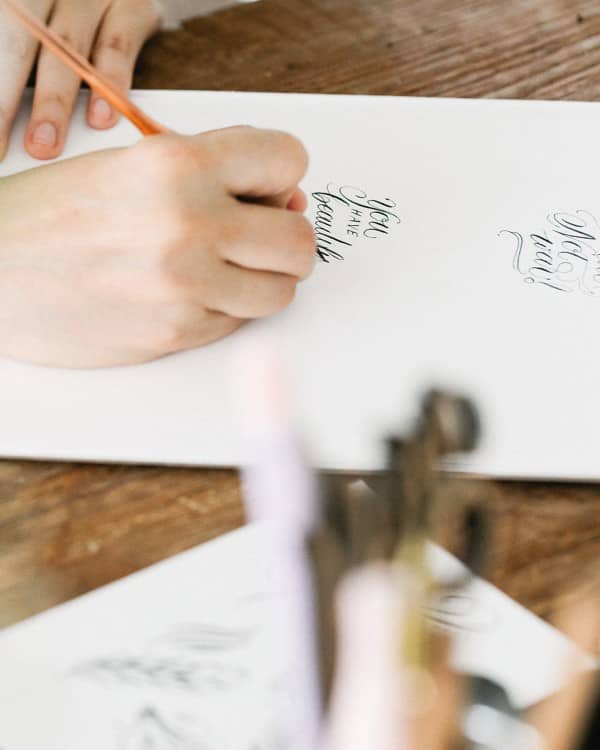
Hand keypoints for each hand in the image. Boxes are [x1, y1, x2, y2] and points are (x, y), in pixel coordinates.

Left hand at [0, 0, 162, 160]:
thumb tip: (5, 120)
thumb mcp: (30, 33)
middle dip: (4, 102)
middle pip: (16, 43)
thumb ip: (13, 63)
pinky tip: (99, 120)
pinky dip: (110, 86)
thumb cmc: (61, 23)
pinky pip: (117, 49)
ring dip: (52, 103)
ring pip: (66, 50)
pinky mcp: (132, 7)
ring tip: (43, 145)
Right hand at [0, 126, 314, 367]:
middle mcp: (188, 225)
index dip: (280, 175)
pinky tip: (189, 293)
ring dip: (264, 280)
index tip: (266, 190)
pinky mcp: (176, 334)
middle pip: (299, 240)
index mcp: (176, 165)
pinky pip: (239, 322)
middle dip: (286, 239)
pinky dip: (227, 308)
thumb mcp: (130, 165)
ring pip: (281, 291)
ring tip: (226, 269)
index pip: (287, 160)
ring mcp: (185, 288)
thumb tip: (285, 198)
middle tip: (258, 239)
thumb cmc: (52, 217)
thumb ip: (212, 173)